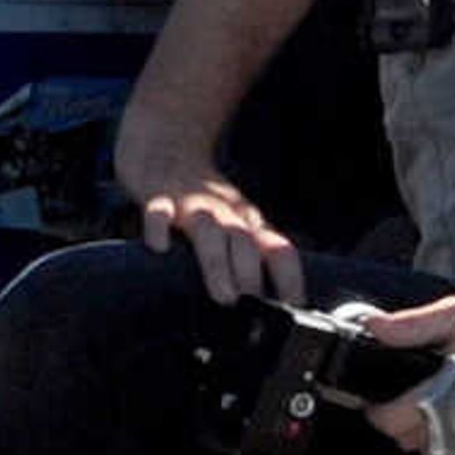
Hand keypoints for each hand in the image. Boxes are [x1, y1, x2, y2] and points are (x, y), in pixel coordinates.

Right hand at [122, 115, 304, 308]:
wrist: (169, 146)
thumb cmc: (206, 200)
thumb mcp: (235, 223)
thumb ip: (249, 257)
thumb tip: (262, 306)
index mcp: (248, 223)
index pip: (279, 248)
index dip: (290, 276)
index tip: (296, 306)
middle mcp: (225, 213)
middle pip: (245, 243)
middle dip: (253, 275)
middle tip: (257, 308)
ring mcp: (192, 205)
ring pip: (209, 233)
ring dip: (220, 264)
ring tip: (225, 298)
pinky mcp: (158, 198)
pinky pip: (158, 211)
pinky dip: (158, 228)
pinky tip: (159, 249)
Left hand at [357, 293, 454, 454]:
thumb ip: (415, 325)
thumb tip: (376, 326)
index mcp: (444, 391)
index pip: (388, 421)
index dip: (380, 408)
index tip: (383, 397)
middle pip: (407, 439)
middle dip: (406, 418)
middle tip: (421, 391)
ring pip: (434, 451)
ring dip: (432, 431)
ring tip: (448, 402)